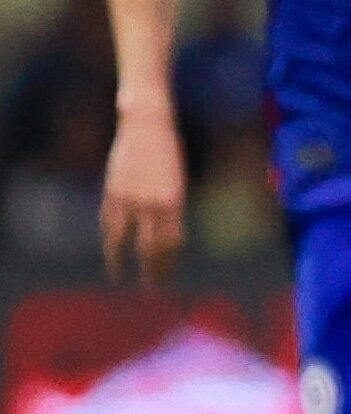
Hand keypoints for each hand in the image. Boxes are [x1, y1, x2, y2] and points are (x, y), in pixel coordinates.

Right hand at [100, 107, 186, 285]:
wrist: (147, 125)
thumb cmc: (168, 152)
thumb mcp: (178, 181)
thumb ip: (171, 210)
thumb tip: (167, 238)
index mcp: (175, 201)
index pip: (171, 244)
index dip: (168, 264)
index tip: (166, 280)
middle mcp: (152, 203)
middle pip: (150, 248)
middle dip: (151, 270)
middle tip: (151, 288)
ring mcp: (128, 198)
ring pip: (122, 240)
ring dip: (121, 262)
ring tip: (121, 277)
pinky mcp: (111, 192)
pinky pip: (108, 223)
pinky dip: (110, 240)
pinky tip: (111, 252)